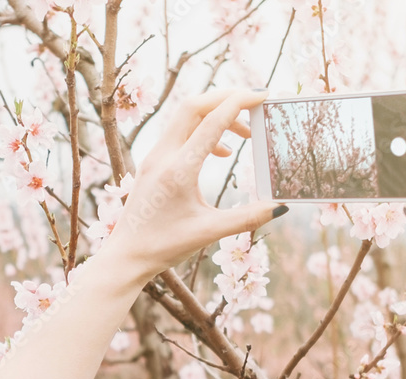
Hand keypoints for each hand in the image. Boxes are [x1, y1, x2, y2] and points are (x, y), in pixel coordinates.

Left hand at [105, 88, 286, 280]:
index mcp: (179, 170)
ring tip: (245, 135)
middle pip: (194, 105)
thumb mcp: (209, 233)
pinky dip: (202, 130)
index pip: (212, 121)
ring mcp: (154, 156)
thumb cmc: (164, 246)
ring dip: (215, 115)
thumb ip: (247, 218)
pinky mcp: (151, 162)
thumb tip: (279, 207)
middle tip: (255, 102)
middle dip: (226, 97)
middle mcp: (163, 156)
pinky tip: (221, 152)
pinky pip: (179, 132)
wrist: (126, 255)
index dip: (240, 103)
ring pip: (185, 117)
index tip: (263, 95)